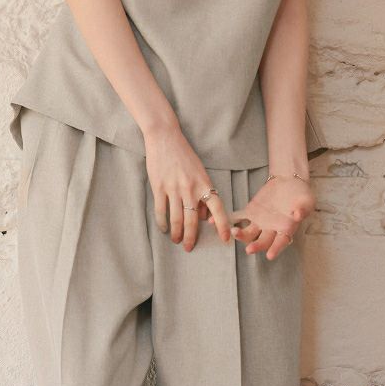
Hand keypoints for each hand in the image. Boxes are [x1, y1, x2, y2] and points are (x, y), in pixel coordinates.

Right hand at [144, 124, 230, 251]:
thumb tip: (202, 215)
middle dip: (191, 237)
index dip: (222, 225)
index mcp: (204, 183)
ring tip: (176, 240)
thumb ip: (202, 192)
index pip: (217, 208)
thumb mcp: (199, 171)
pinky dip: (163, 223)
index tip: (225, 239)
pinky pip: (161, 211)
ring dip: (176, 233)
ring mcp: (174, 188)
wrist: (165, 138)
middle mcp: (190, 188)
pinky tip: (164, 229)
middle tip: (189, 248)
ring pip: (177, 219)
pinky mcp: (159, 187)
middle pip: (193, 220)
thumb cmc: (183, 155)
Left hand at [209, 174, 314, 259]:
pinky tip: (218, 222)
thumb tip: (298, 215)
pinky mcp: (251, 212)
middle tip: (249, 249)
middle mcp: (272, 230)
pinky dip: (229, 221)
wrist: (289, 182)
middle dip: (256, 246)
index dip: (276, 249)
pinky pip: (239, 219)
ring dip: (242, 235)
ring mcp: (260, 222)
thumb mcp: (306, 201)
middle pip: (263, 241)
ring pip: (249, 233)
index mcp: (286, 229)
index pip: (281, 242)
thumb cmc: (301, 194)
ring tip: (234, 232)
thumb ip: (303, 209)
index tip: (270, 255)